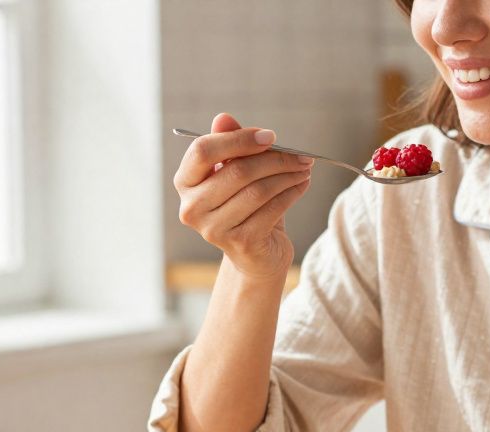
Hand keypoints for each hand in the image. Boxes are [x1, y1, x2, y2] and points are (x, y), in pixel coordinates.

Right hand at [174, 112, 314, 281]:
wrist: (254, 256)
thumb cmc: (244, 207)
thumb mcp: (235, 173)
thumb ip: (229, 146)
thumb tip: (223, 118)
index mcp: (185, 183)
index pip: (203, 150)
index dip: (238, 139)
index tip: (270, 136)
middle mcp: (192, 208)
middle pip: (237, 170)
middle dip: (275, 158)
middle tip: (301, 154)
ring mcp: (213, 229)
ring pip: (258, 190)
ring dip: (288, 175)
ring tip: (304, 168)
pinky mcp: (240, 242)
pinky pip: (272, 208)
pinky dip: (292, 193)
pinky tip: (302, 185)